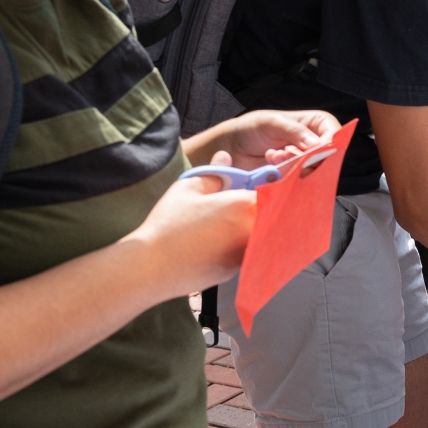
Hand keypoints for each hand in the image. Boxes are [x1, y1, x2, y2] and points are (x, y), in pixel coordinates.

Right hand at [122, 152, 259, 294]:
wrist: (154, 268)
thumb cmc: (169, 227)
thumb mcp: (188, 187)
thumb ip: (214, 172)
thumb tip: (226, 158)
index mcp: (244, 204)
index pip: (273, 188)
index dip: (268, 182)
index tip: (259, 180)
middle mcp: (254, 229)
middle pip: (272, 211)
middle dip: (263, 203)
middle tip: (238, 201)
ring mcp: (249, 252)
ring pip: (263, 231)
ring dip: (254, 223)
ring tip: (225, 221)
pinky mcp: (240, 268)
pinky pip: (251, 249)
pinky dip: (243, 241)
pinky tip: (220, 239)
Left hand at [193, 109, 339, 169]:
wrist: (230, 149)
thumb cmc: (249, 129)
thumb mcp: (271, 122)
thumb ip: (294, 131)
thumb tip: (317, 144)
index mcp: (312, 123)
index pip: (332, 131)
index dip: (330, 141)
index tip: (317, 149)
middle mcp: (312, 143)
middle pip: (328, 154)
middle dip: (308, 156)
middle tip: (286, 152)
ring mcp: (303, 162)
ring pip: (314, 170)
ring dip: (294, 166)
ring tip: (273, 156)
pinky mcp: (293, 178)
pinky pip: (300, 182)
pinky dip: (286, 176)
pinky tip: (271, 166)